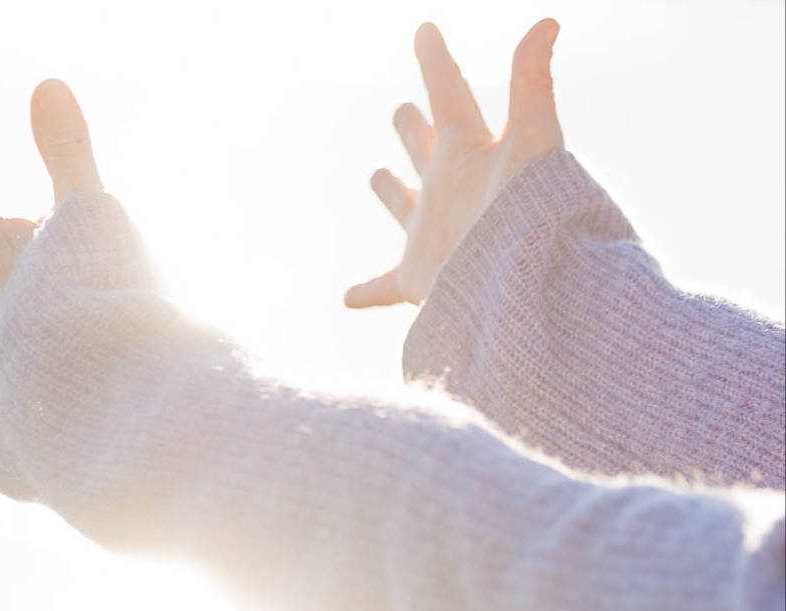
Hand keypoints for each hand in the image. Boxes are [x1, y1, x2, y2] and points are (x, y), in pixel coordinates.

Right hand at [345, 19, 563, 308]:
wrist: (519, 286)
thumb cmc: (528, 217)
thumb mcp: (532, 143)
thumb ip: (533, 84)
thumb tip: (548, 22)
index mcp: (468, 152)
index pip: (449, 94)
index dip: (436, 61)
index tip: (425, 30)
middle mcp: (449, 189)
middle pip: (426, 149)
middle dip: (413, 130)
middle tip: (401, 112)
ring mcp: (431, 233)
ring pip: (403, 206)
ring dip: (390, 193)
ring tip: (376, 176)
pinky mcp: (418, 278)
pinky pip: (384, 287)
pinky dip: (366, 293)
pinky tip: (347, 299)